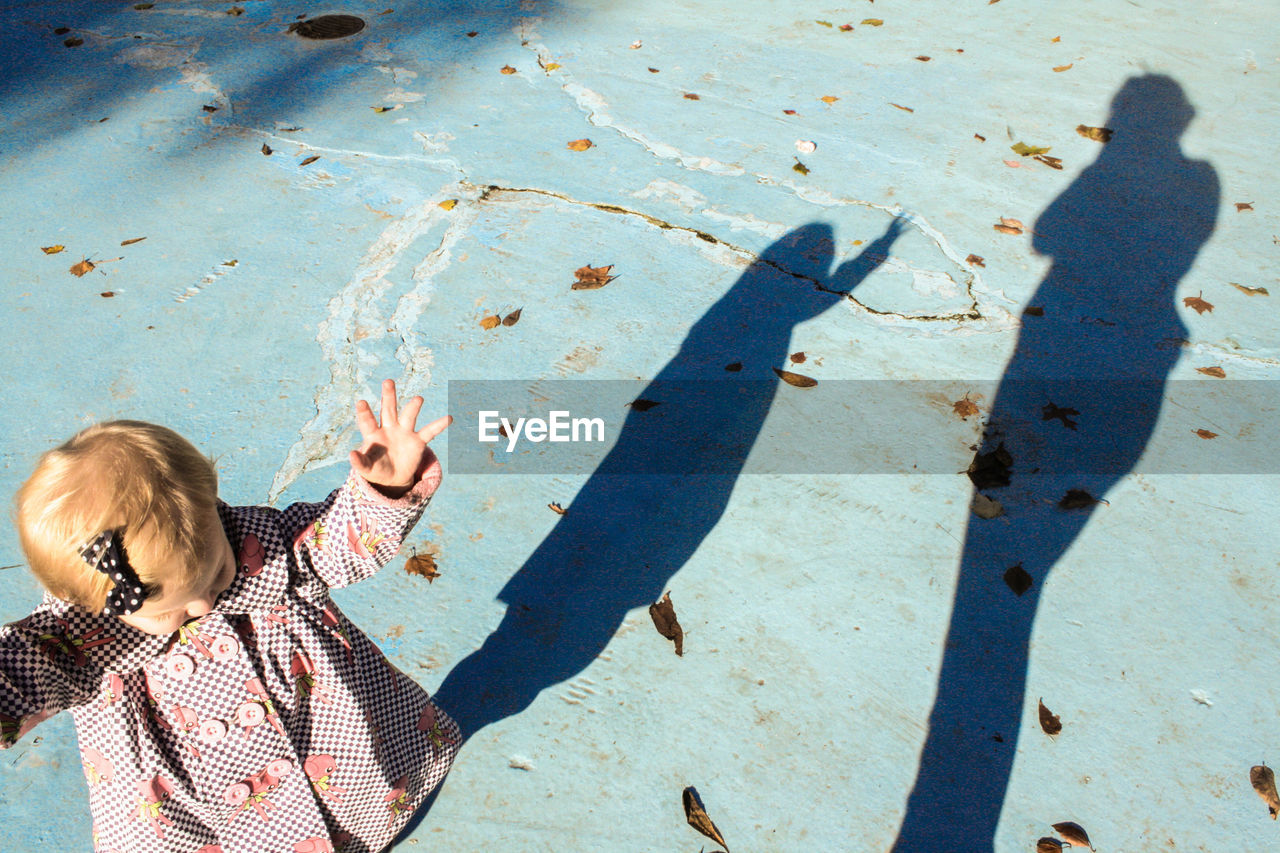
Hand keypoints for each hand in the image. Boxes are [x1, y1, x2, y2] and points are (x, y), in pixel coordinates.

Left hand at [349, 379, 450, 496]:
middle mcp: (389, 428)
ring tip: (419, 399)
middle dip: (388, 396)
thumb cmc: (376, 469)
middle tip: (388, 381)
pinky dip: (439, 425)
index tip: (361, 402)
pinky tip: (449, 418)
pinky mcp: (417, 441)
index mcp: (373, 434)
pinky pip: (429, 432)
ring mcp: (404, 433)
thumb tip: (351, 455)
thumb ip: (359, 462)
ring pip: (408, 416)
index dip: (364, 412)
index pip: (367, 421)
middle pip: (388, 410)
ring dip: (413, 407)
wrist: (393, 477)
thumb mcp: (366, 468)